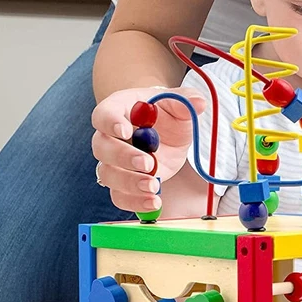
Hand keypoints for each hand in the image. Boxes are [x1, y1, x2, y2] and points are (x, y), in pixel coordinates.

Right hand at [91, 86, 206, 214]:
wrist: (168, 130)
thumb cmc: (166, 112)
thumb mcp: (179, 102)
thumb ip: (185, 99)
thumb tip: (199, 102)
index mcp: (118, 109)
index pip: (103, 114)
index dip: (111, 122)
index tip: (126, 130)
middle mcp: (109, 136)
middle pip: (102, 148)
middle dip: (123, 157)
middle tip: (148, 163)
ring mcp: (114, 162)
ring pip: (108, 175)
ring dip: (129, 183)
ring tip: (154, 186)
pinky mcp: (124, 182)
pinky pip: (120, 196)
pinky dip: (135, 202)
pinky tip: (153, 202)